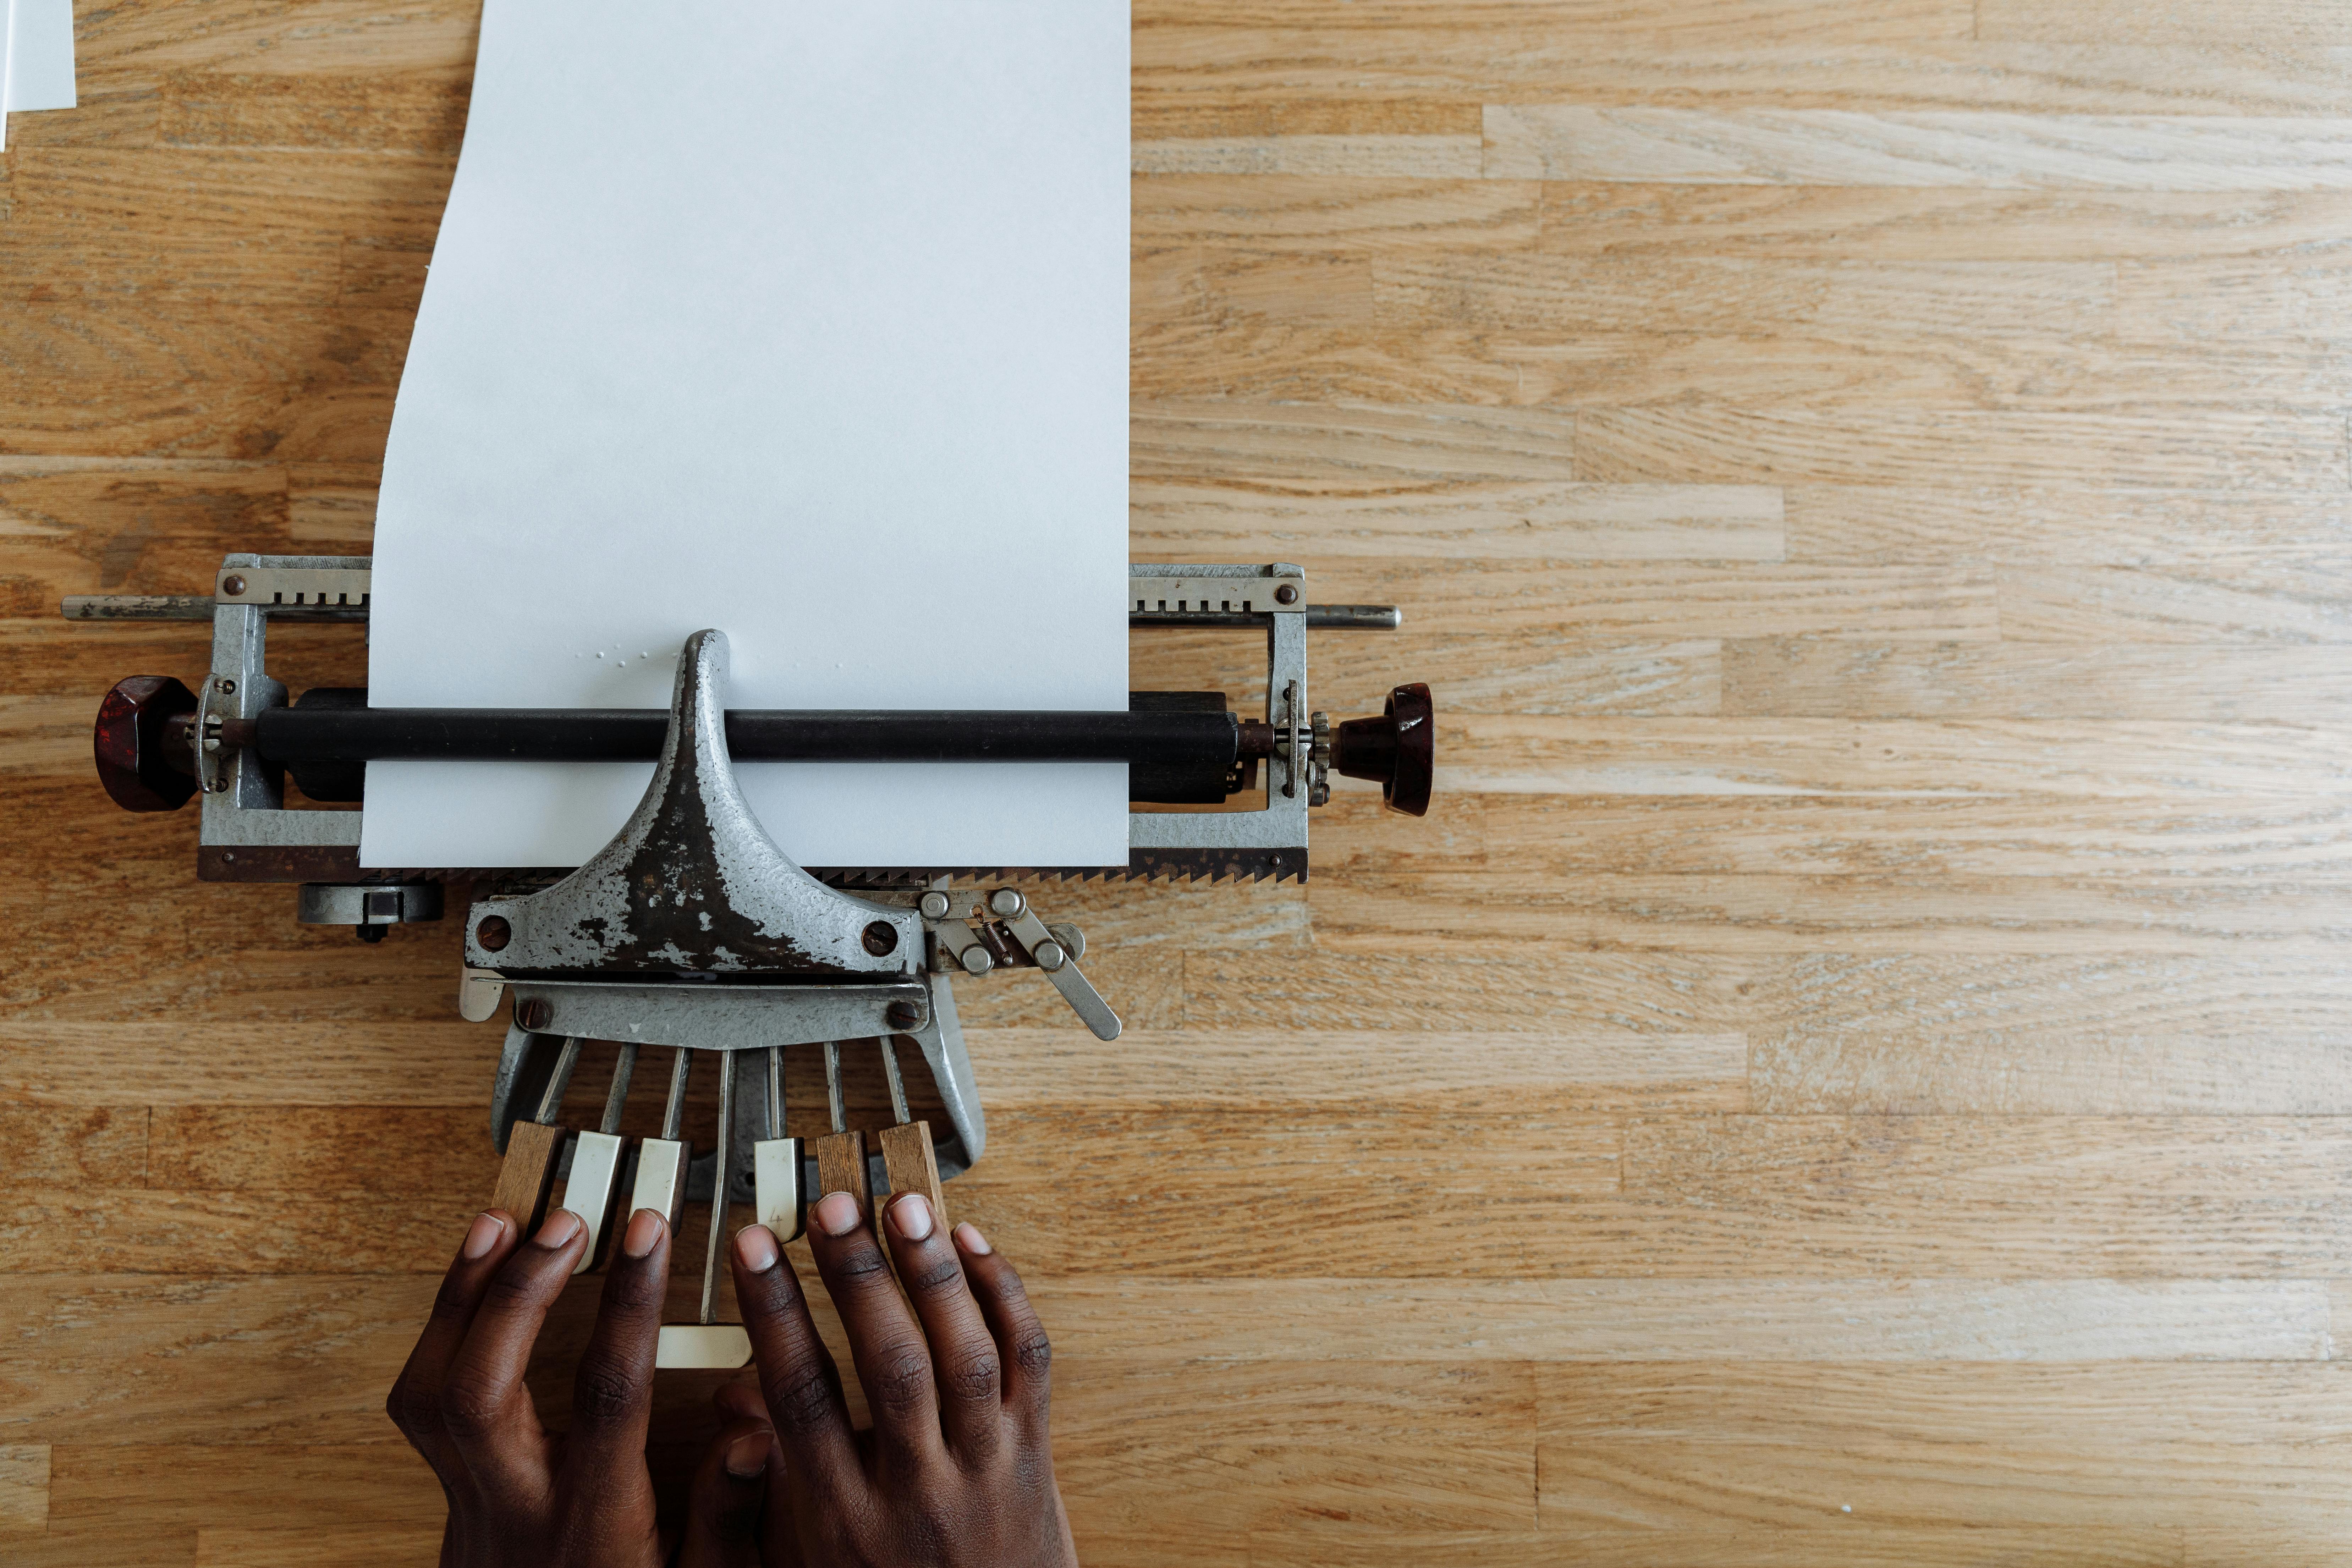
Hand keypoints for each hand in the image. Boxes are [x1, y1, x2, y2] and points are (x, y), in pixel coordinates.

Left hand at [388, 1205, 777, 1566]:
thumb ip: (728, 1515)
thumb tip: (754, 1431)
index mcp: (591, 1522)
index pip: (607, 1397)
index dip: (628, 1307)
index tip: (649, 1237)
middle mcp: (517, 1505)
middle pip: (482, 1390)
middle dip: (521, 1293)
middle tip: (567, 1222)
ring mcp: (470, 1498)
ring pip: (431, 1392)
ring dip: (463, 1298)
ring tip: (503, 1225)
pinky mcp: (446, 1492)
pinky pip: (419, 1403)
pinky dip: (440, 1330)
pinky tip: (473, 1281)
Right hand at [727, 1190, 1077, 1567]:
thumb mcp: (805, 1553)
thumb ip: (765, 1477)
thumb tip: (737, 1392)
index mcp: (845, 1519)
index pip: (803, 1396)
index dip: (774, 1312)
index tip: (753, 1246)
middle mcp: (919, 1492)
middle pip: (890, 1365)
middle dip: (857, 1276)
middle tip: (831, 1206)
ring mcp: (984, 1469)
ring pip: (966, 1356)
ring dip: (932, 1272)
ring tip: (901, 1205)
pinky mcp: (1036, 1454)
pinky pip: (1030, 1362)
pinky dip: (1004, 1295)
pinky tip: (972, 1243)